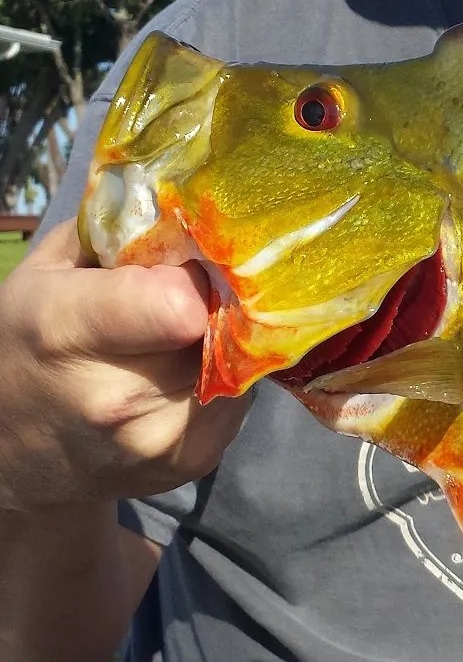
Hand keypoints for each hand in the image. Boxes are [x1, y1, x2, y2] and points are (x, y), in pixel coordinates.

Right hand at [0, 221, 249, 514]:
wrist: (17, 455)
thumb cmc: (29, 345)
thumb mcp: (46, 272)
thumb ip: (115, 229)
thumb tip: (189, 197)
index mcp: (64, 332)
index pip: (176, 302)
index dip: (193, 273)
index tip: (183, 264)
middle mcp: (116, 397)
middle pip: (217, 325)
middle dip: (213, 299)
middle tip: (186, 294)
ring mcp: (159, 440)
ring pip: (239, 360)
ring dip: (221, 339)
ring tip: (176, 339)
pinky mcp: (195, 463)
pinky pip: (241, 395)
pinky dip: (224, 374)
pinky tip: (182, 372)